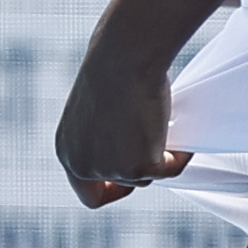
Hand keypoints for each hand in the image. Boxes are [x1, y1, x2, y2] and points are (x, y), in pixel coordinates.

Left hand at [55, 43, 190, 207]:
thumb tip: (133, 147)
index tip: (130, 174)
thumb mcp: (99, 109)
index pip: (87, 193)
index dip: (111, 190)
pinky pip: (170, 170)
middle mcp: (82, 165)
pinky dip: (180, 155)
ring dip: (159, 154)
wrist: (124, 55)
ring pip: (146, 177)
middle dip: (141, 169)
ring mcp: (110, 169)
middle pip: (122, 186)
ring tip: (160, 119)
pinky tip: (180, 132)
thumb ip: (106, 136)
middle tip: (157, 146)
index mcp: (67, 150)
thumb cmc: (113, 67)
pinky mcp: (138, 167)